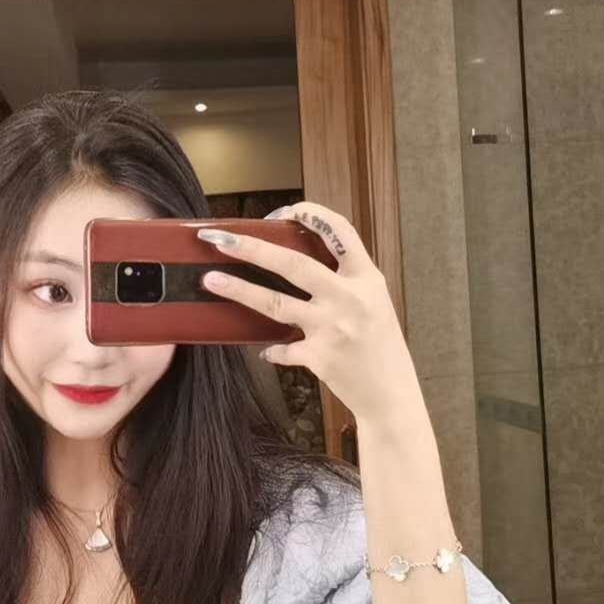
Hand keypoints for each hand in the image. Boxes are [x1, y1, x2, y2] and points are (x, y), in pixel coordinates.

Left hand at [196, 202, 418, 422]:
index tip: (288, 210)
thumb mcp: (375, 302)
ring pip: (276, 303)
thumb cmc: (382, 346)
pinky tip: (266, 351)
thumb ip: (345, 281)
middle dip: (253, 247)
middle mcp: (349, 298)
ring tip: (211, 280)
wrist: (392, 393)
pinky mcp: (319, 356)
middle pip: (294, 263)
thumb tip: (299, 263)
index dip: (313, 214)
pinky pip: (283, 349)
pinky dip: (273, 350)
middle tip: (221, 240)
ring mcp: (332, 327)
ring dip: (240, 290)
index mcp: (367, 278)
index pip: (340, 232)